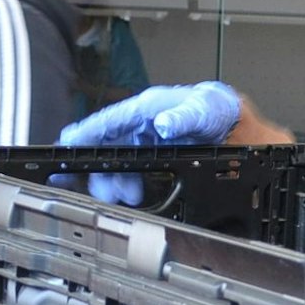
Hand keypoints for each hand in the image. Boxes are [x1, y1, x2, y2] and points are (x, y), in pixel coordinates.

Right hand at [57, 82, 241, 203]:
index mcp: (150, 108)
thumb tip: (163, 123)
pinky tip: (133, 194)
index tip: (67, 144)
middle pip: (110, 145)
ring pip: (120, 160)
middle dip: (102, 169)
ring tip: (124, 196)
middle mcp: (145, 122)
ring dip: (117, 180)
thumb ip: (184, 117)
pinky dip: (130, 182)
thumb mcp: (204, 110)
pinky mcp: (157, 151)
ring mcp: (149, 138)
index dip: (86, 132)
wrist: (238, 124)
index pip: (110, 120)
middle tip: (102, 190)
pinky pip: (134, 168)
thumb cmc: (219, 109)